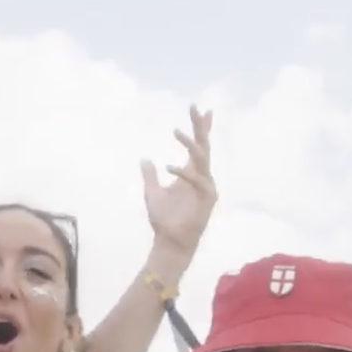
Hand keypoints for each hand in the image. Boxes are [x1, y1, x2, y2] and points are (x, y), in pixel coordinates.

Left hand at [139, 106, 216, 258]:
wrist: (169, 242)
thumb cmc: (164, 220)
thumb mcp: (152, 193)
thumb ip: (150, 176)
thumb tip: (145, 159)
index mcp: (190, 174)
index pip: (197, 146)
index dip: (198, 128)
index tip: (198, 109)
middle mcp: (200, 177)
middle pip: (203, 147)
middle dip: (200, 128)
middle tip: (196, 109)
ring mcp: (206, 188)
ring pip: (202, 160)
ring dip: (191, 145)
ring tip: (176, 132)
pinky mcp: (207, 200)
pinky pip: (199, 181)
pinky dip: (185, 173)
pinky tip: (169, 167)